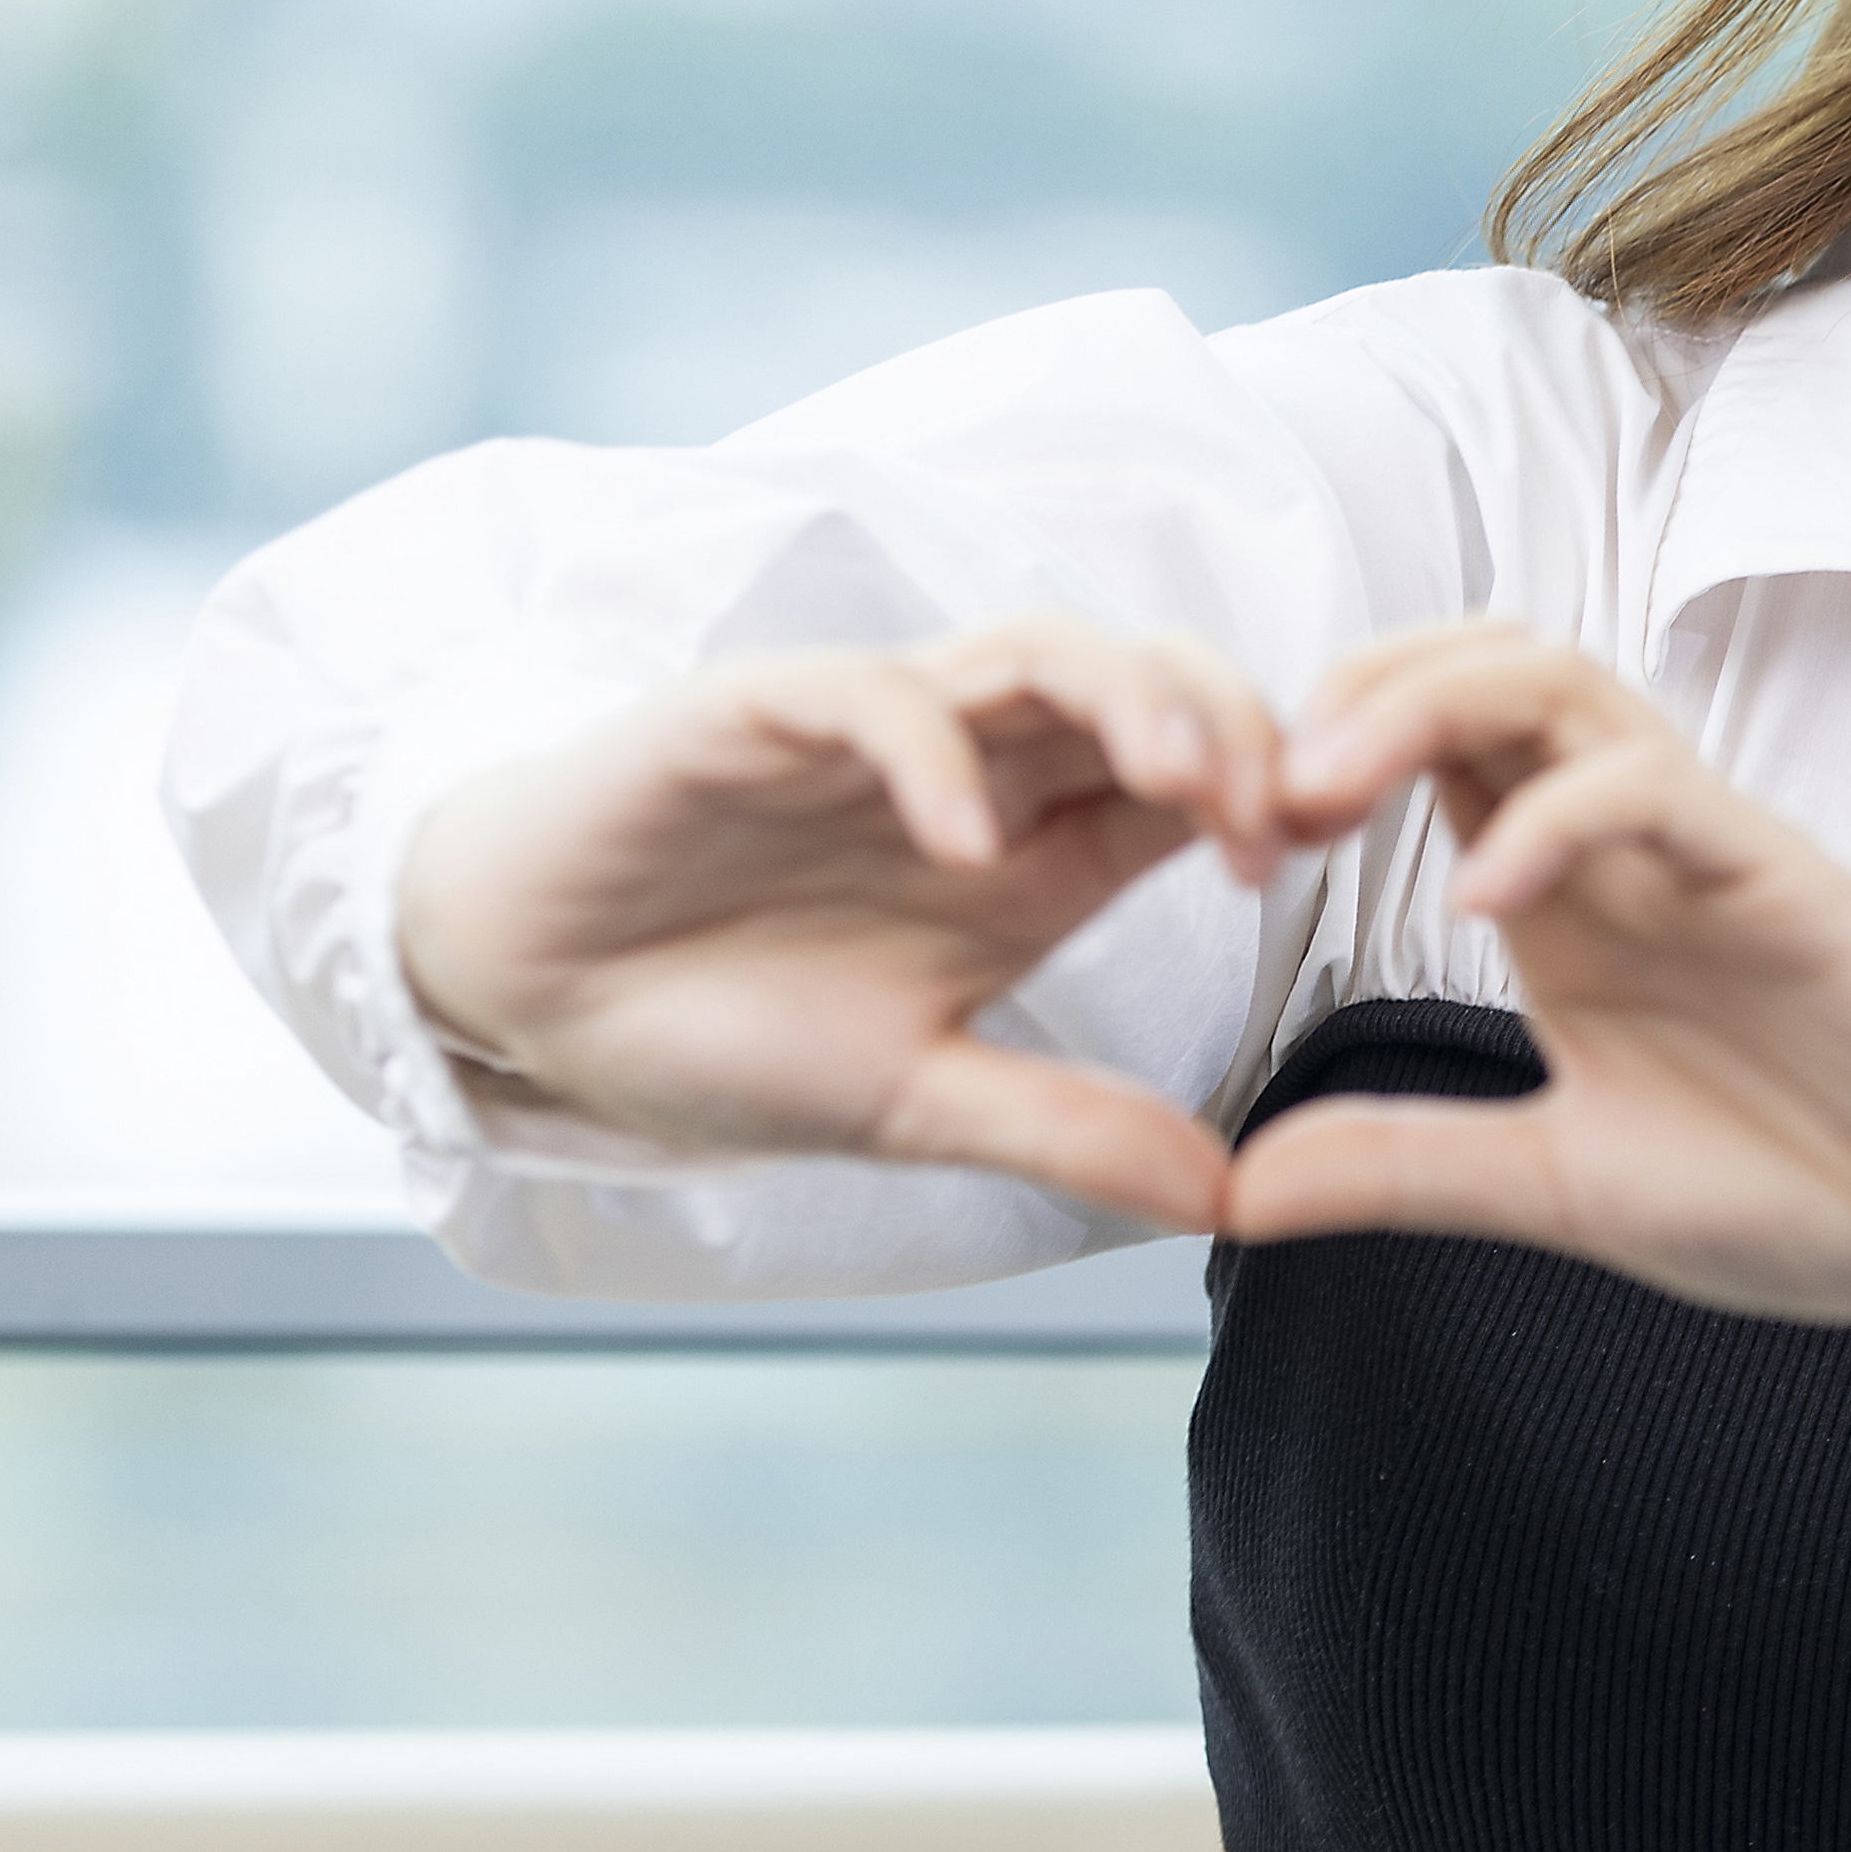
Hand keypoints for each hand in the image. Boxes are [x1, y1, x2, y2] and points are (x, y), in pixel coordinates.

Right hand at [392, 615, 1290, 1228]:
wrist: (532, 1003)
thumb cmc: (721, 1031)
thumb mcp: (914, 1103)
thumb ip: (1065, 1131)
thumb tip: (1236, 1200)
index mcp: (1036, 853)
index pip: (1193, 777)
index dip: (1271, 789)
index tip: (1318, 853)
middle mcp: (977, 774)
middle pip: (1146, 685)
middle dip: (1235, 725)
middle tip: (1279, 816)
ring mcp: (874, 734)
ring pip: (1036, 651)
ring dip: (1126, 700)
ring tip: (1180, 783)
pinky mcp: (760, 714)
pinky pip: (871, 696)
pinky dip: (933, 753)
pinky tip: (967, 842)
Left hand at [1224, 624, 1850, 1338]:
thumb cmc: (1802, 1188)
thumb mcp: (1558, 1190)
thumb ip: (1408, 1168)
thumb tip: (1236, 1190)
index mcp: (1561, 900)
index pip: (1420, 751)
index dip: (1307, 762)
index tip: (1222, 844)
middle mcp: (1620, 847)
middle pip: (1471, 671)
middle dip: (1346, 691)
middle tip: (1250, 790)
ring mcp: (1702, 848)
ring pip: (1556, 682)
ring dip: (1423, 704)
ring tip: (1327, 787)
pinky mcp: (1783, 878)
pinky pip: (1658, 788)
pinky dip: (1554, 820)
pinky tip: (1480, 900)